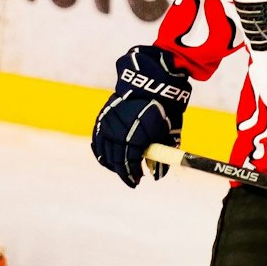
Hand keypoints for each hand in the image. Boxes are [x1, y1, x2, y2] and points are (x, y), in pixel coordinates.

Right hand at [90, 44, 190, 186]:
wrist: (148, 84)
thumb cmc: (163, 109)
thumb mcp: (168, 132)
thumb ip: (162, 154)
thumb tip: (157, 175)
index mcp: (135, 137)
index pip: (130, 164)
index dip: (133, 175)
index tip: (137, 181)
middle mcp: (118, 133)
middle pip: (116, 161)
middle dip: (123, 172)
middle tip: (131, 179)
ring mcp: (107, 126)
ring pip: (104, 153)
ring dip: (112, 164)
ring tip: (120, 169)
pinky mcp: (102, 120)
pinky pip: (97, 142)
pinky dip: (102, 152)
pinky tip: (108, 157)